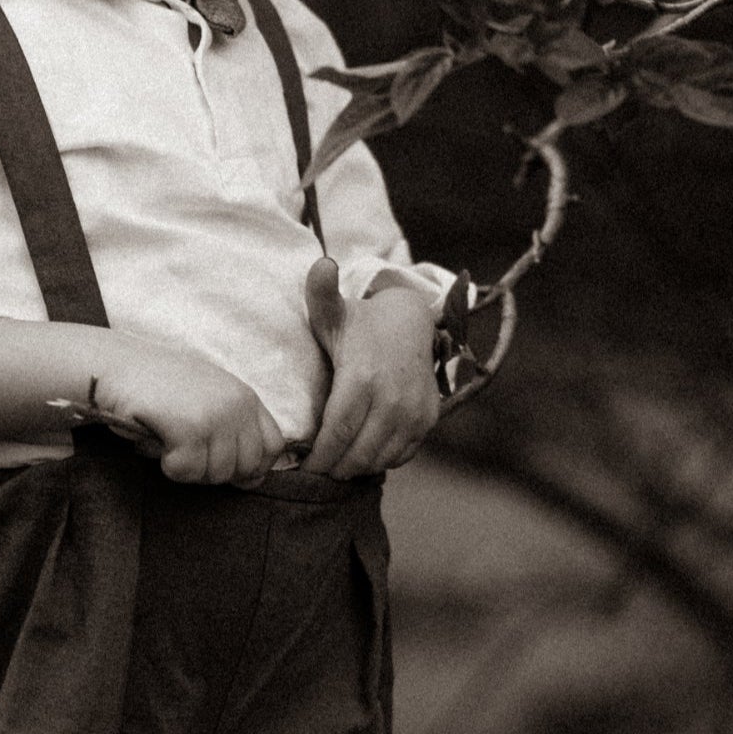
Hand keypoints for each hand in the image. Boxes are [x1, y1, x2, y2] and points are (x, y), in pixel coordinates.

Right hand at [92, 336, 285, 484]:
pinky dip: (167, 465)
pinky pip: (186, 471)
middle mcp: (237, 403)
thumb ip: (233, 429)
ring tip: (167, 440)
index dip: (254, 467)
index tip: (227, 470)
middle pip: (245, 467)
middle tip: (185, 452)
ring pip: (214, 474)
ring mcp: (216, 415)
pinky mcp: (190, 428)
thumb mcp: (205, 398)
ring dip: (187, 467)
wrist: (114, 366)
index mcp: (244, 395)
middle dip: (214, 471)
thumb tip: (253, 480)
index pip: (273, 446)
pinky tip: (155, 441)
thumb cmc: (154, 387)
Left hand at [303, 265, 442, 477]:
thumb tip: (321, 263)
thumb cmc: (361, 322)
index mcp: (362, 380)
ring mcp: (413, 413)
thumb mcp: (336, 310)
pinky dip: (381, 459)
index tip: (304, 467)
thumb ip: (321, 293)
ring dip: (356, 466)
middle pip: (356, 453)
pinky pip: (400, 455)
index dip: (319, 457)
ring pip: (379, 459)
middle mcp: (392, 401)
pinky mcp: (428, 420)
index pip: (335, 435)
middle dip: (334, 467)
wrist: (412, 322)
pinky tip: (365, 452)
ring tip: (338, 463)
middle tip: (318, 470)